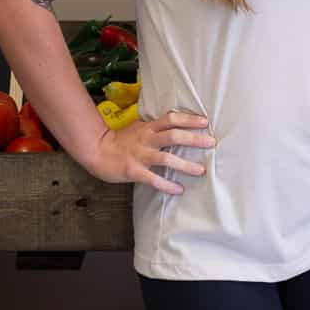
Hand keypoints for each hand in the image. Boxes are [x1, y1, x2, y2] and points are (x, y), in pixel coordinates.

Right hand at [85, 109, 215, 194]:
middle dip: (194, 139)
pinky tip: (179, 189)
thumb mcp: (139, 128)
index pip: (171, 119)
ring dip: (185, 165)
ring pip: (166, 158)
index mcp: (148, 127)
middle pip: (173, 136)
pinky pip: (153, 179)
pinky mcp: (134, 171)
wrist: (97, 151)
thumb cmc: (121, 141)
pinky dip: (167, 185)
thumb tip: (176, 125)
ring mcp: (140, 155)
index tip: (205, 122)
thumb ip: (155, 127)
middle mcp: (146, 139)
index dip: (189, 119)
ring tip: (201, 171)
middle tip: (212, 143)